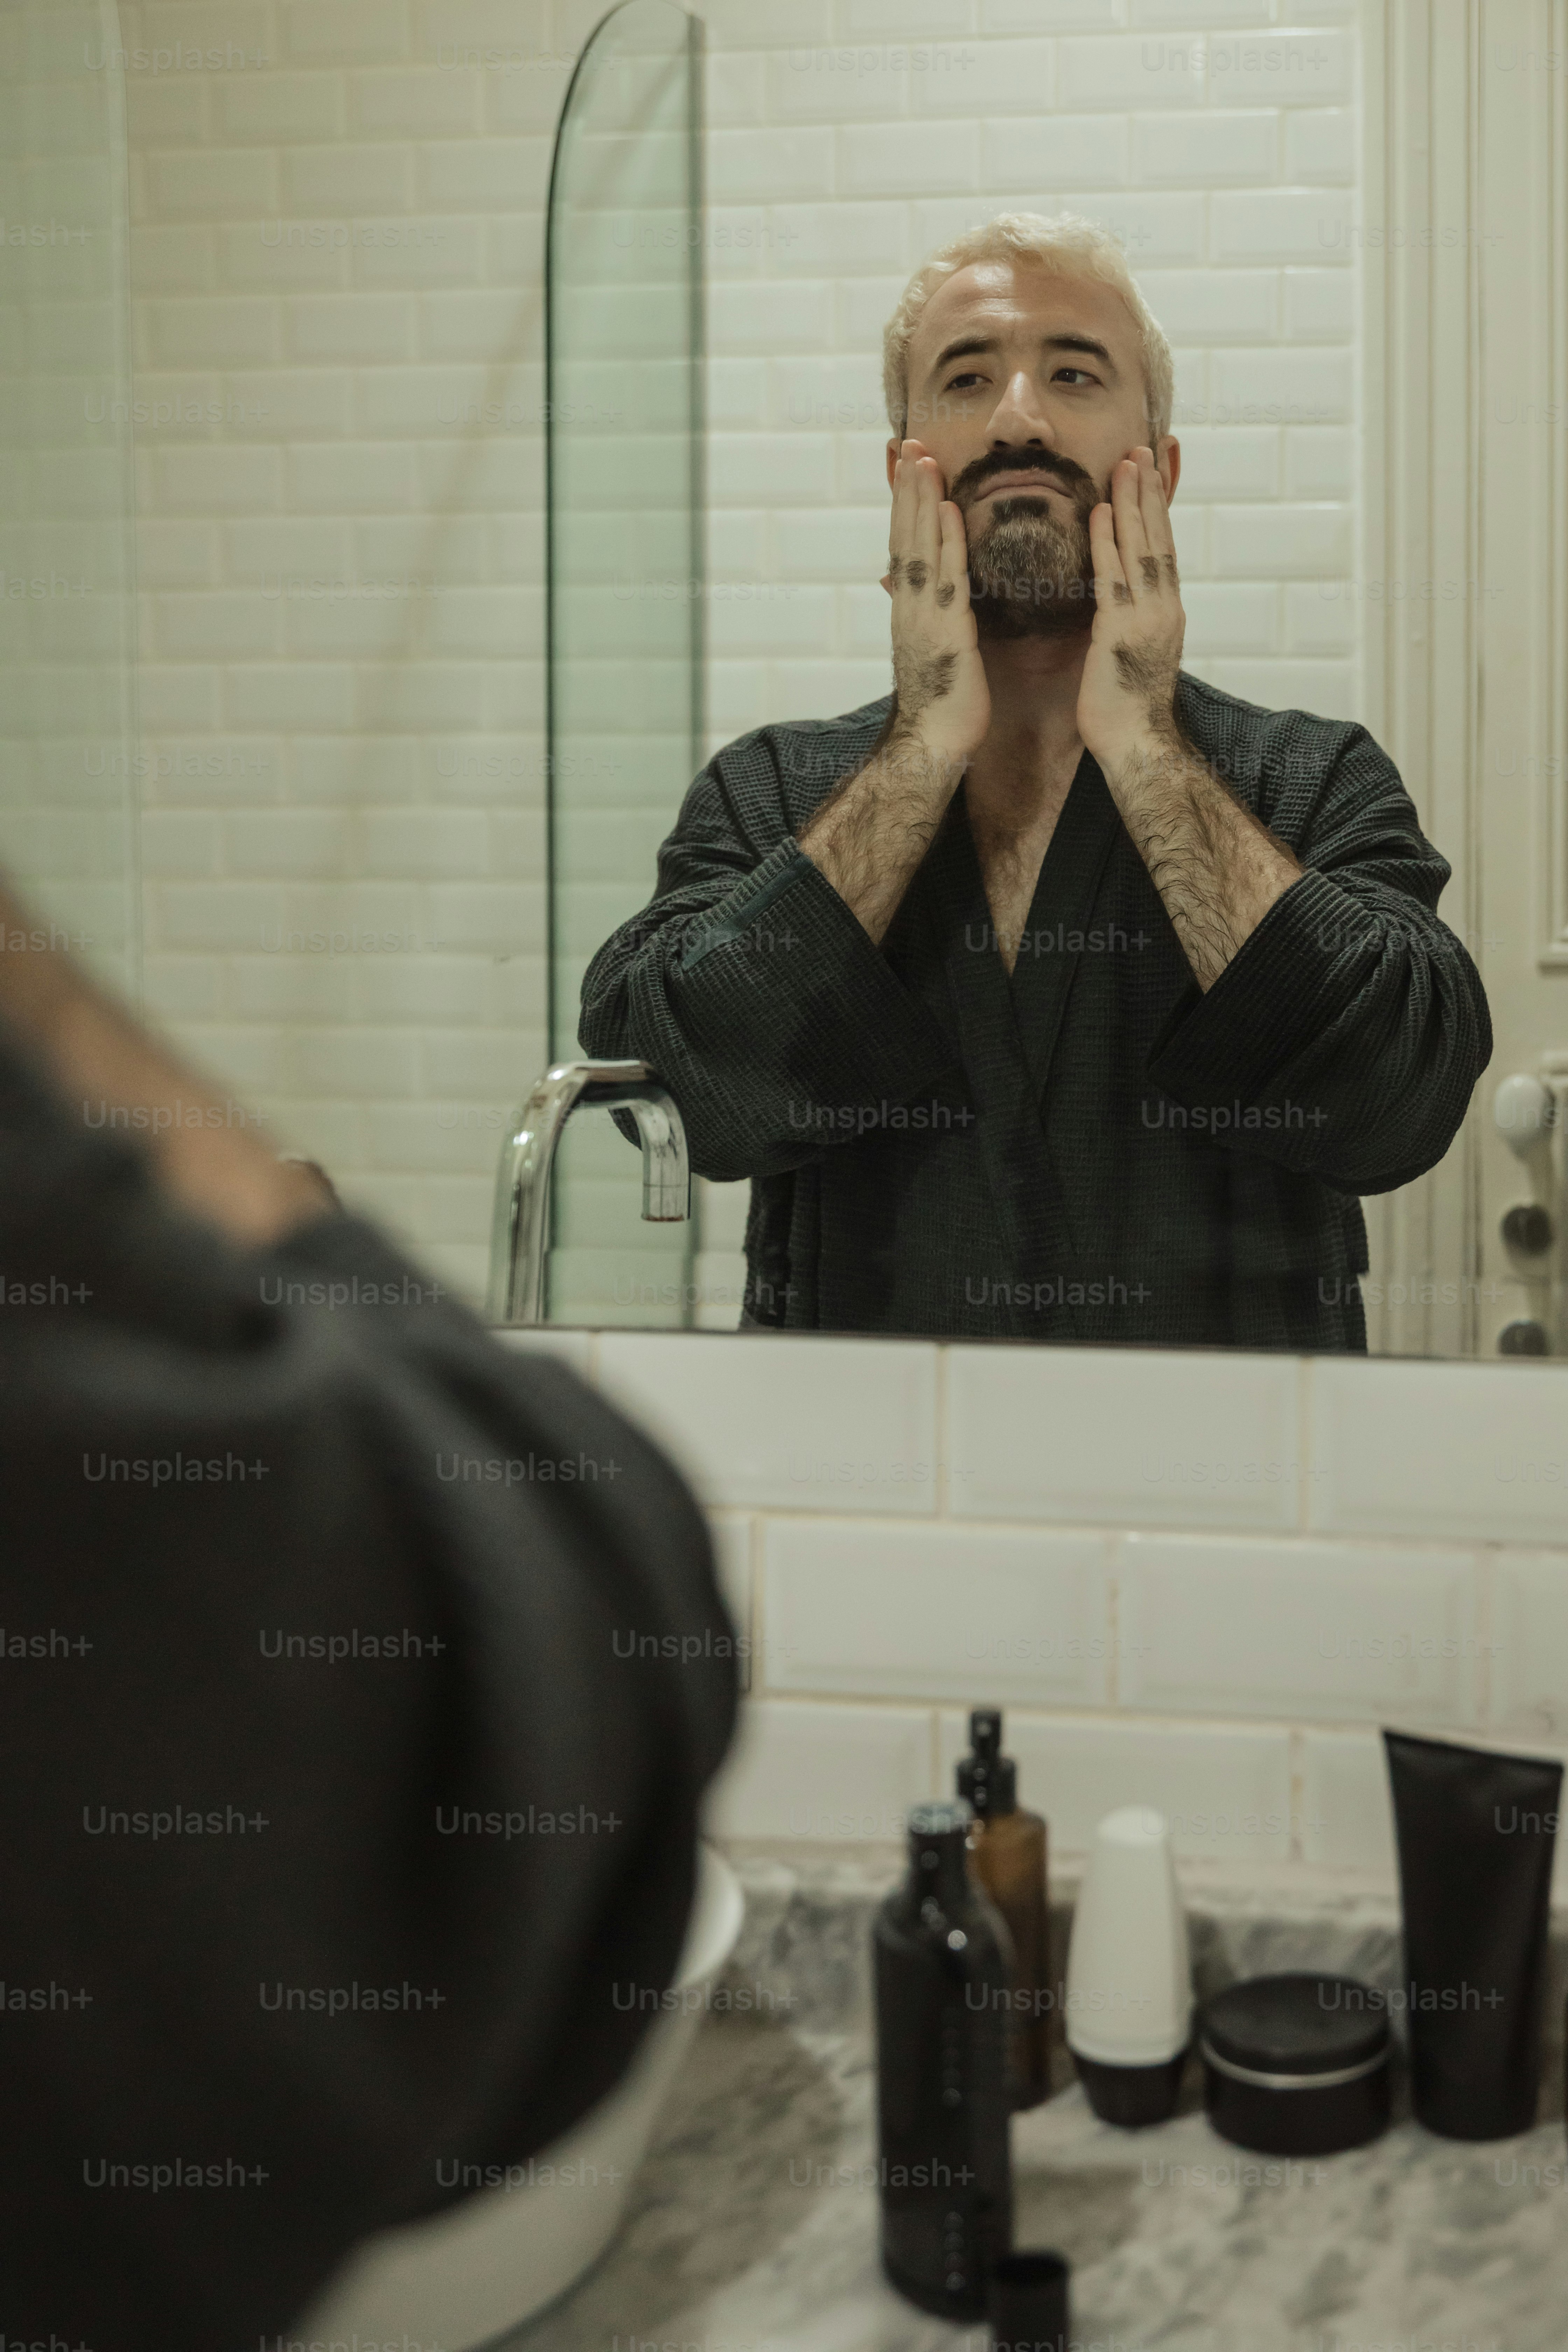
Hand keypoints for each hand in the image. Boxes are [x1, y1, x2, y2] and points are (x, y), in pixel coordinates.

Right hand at [881, 439, 989, 773]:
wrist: (932, 747)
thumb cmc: (941, 706)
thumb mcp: (936, 654)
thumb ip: (935, 622)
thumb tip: (933, 602)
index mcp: (911, 612)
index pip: (905, 549)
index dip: (905, 509)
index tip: (907, 471)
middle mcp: (910, 608)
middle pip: (905, 538)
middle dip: (907, 492)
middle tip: (909, 444)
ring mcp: (923, 618)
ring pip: (919, 548)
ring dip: (920, 501)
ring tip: (921, 458)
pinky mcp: (945, 633)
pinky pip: (945, 578)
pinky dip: (943, 541)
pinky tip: (946, 509)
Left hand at [1076, 447, 1184, 772]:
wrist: (1138, 747)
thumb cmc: (1127, 709)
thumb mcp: (1133, 655)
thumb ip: (1130, 621)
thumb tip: (1122, 604)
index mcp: (1166, 613)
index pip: (1164, 550)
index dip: (1160, 510)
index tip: (1155, 473)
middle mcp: (1163, 609)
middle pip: (1158, 540)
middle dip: (1151, 494)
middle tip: (1144, 450)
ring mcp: (1145, 620)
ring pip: (1141, 550)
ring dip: (1133, 505)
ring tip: (1127, 463)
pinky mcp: (1119, 635)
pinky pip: (1112, 580)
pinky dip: (1106, 545)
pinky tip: (1099, 513)